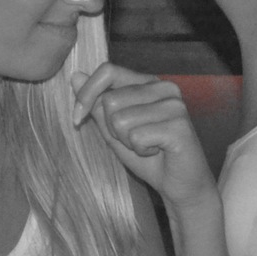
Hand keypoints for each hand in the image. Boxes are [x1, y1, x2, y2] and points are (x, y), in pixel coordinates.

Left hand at [72, 64, 213, 208]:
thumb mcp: (114, 130)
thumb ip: (97, 104)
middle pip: (110, 100)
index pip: (108, 71)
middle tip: (135, 140)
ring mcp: (174, 105)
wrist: (180, 184)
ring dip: (127, 142)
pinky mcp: (179, 125)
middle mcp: (164, 87)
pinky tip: (157, 152)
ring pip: (120, 120)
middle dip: (112, 129)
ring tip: (147, 147)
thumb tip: (76, 76)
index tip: (77, 118)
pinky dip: (140, 151)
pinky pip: (136, 137)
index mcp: (148, 83)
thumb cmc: (149, 157)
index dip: (86, 94)